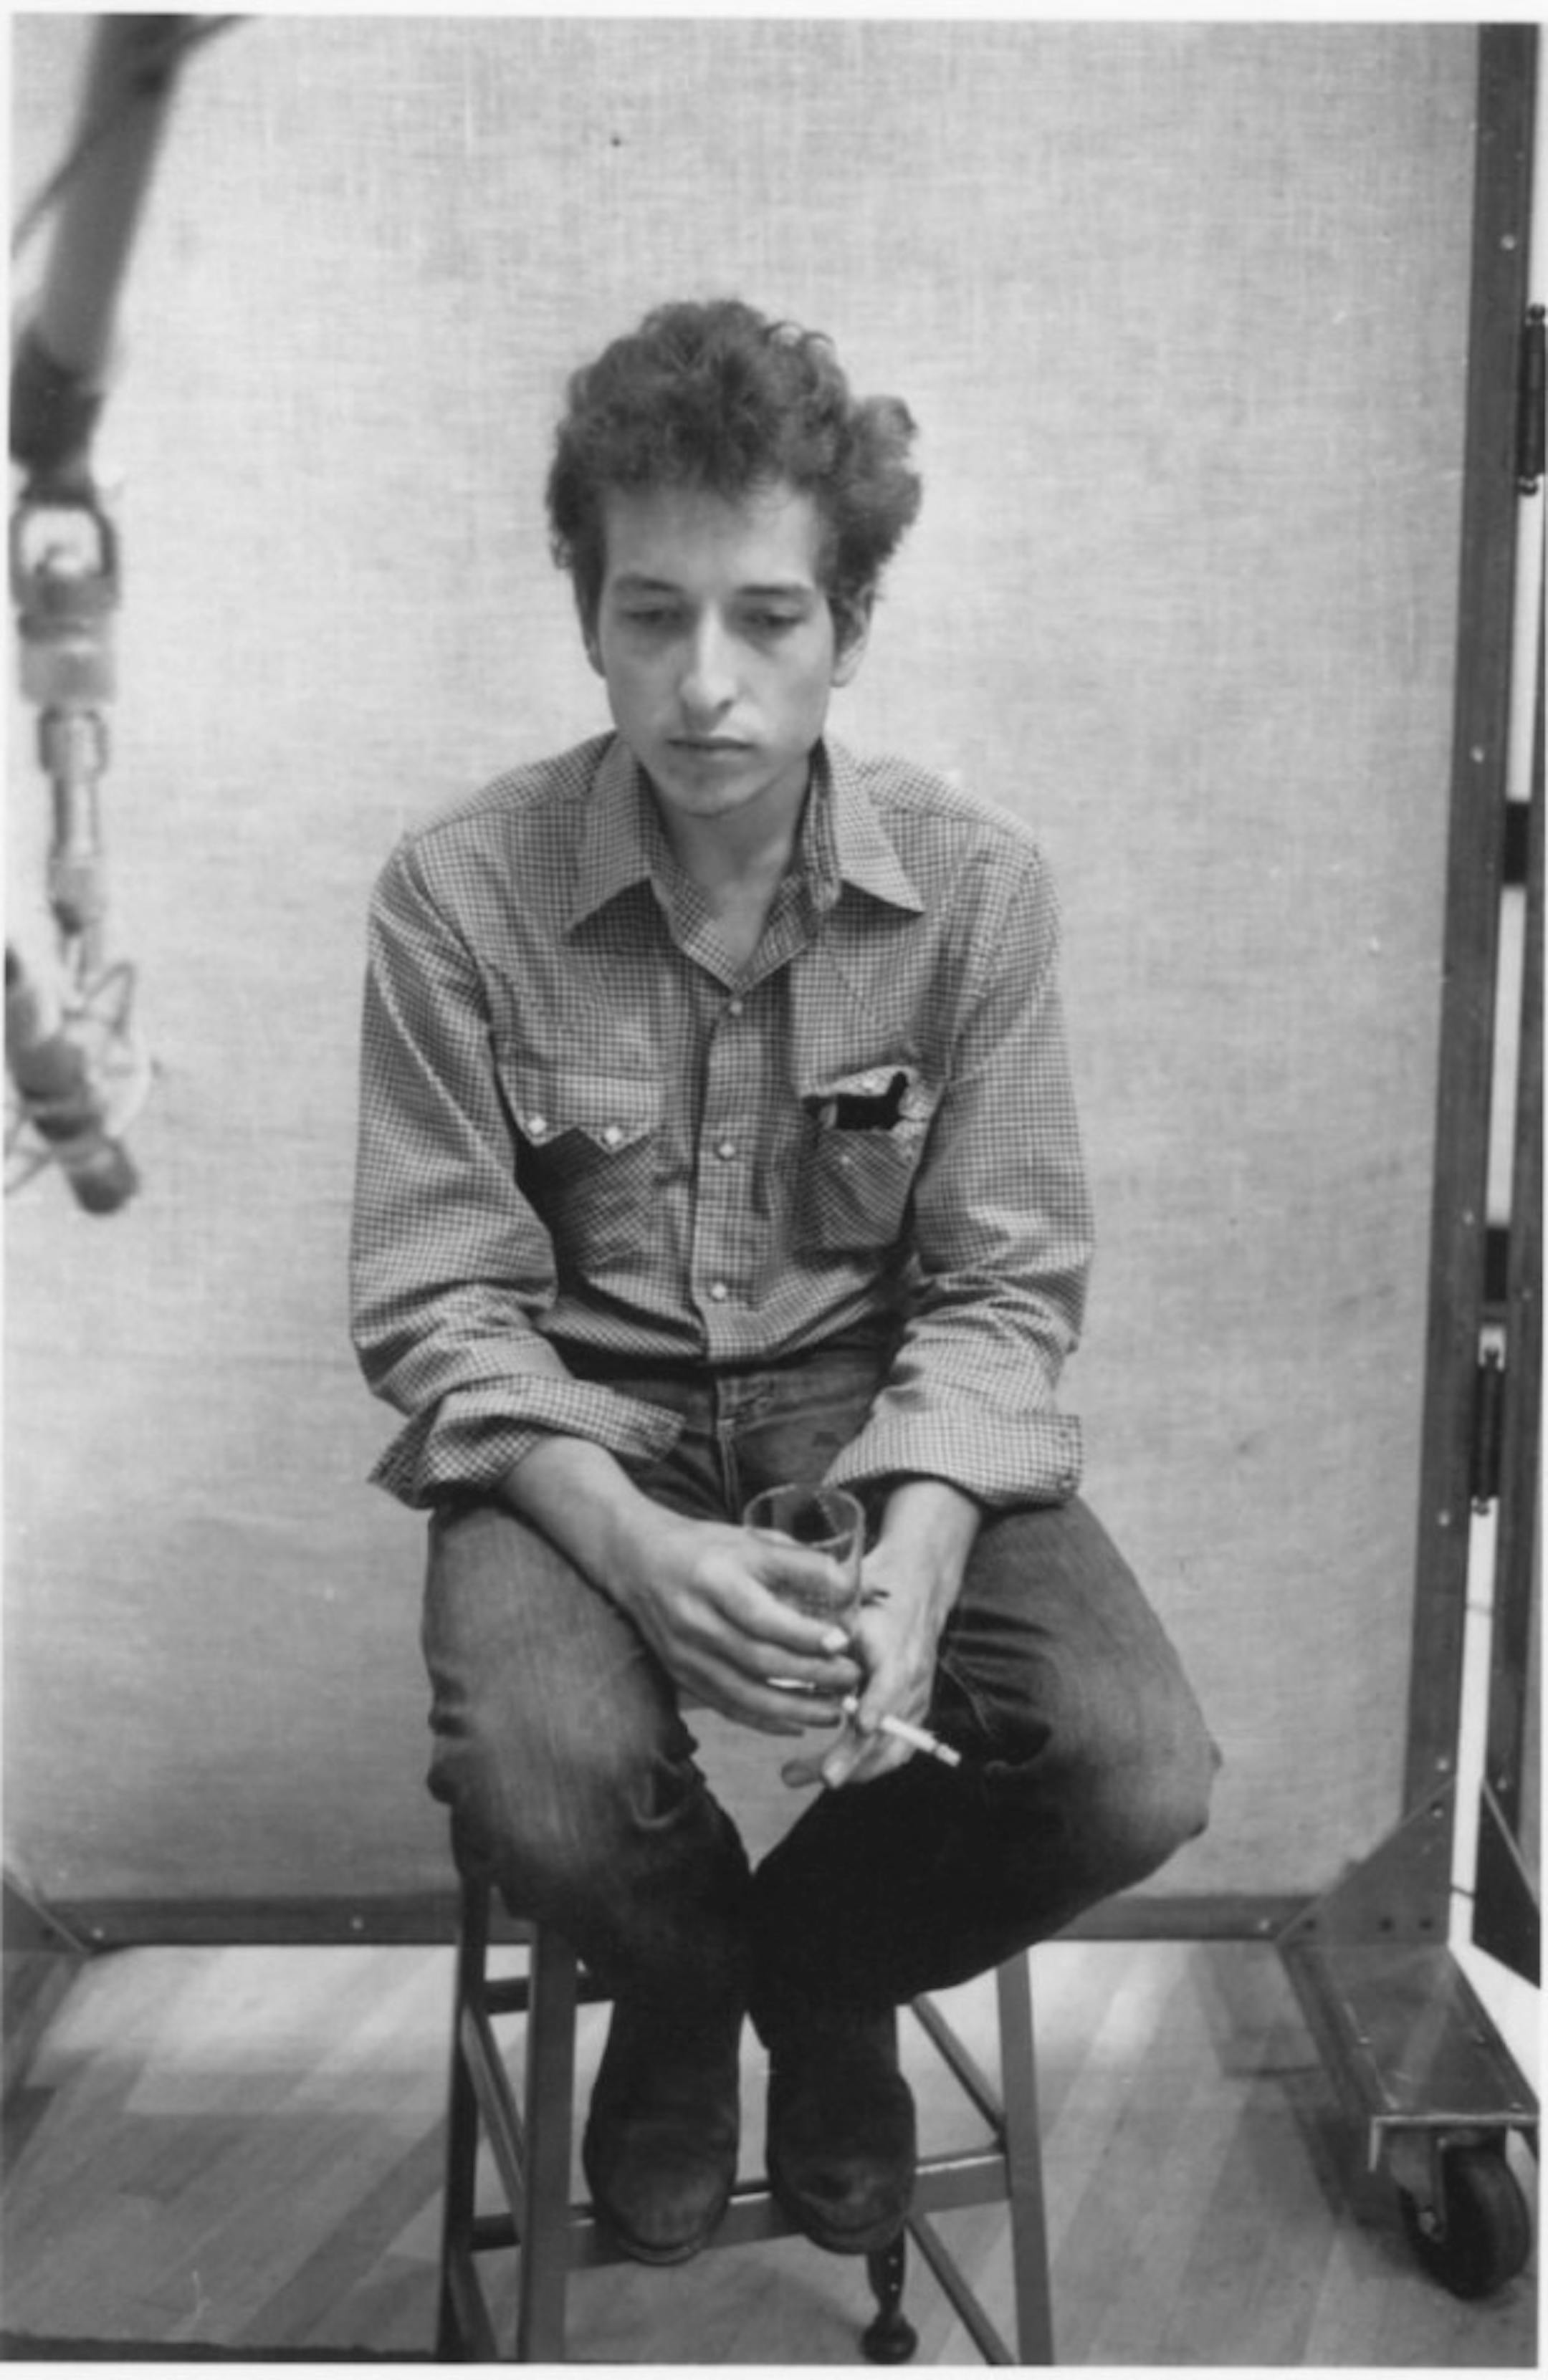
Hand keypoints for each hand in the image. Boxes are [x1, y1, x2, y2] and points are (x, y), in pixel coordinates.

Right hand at [614, 1507, 863, 1735]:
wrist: (638, 1560)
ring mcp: (685, 1652)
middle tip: (851, 1677)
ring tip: (835, 1710)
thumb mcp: (752, 1538)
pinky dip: (764, 1720)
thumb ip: (802, 1562)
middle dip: (811, 1675)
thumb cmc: (706, 1547)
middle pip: (758, 1659)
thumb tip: (853, 1588)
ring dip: (794, 1708)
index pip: (762, 1615)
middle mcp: (695, 1619)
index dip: (804, 1634)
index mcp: (714, 1578)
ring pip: (744, 1692)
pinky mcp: (681, 1674)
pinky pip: (726, 1706)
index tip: (844, 1641)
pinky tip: (797, 1724)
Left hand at [778, 1536, 949, 1789]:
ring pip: (891, 1748)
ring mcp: (915, 1701)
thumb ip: (825, 1633)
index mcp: (896, 1646)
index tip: (862, 1725)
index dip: (880, 1703)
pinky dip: (860, 1766)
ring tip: (796, 1774)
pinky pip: (892, 1751)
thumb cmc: (872, 1597)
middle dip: (857, 1756)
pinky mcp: (911, 1716)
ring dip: (849, 1768)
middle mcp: (912, 1678)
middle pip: (891, 1727)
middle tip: (825, 1777)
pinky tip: (819, 1771)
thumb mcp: (850, 1604)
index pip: (892, 1679)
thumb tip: (784, 1652)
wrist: (916, 1595)